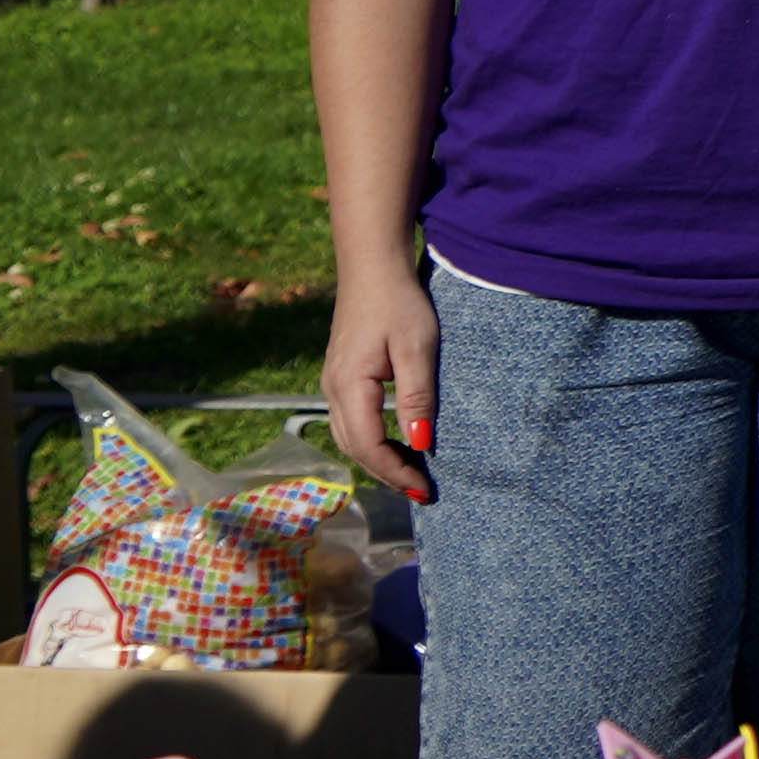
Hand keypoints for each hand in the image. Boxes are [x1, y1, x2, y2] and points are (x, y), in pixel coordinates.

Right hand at [325, 271, 439, 505]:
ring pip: (349, 436)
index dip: (395, 471)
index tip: (425, 488)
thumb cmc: (399, 304)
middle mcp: (332, 388)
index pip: (369, 445)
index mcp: (349, 386)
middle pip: (354, 447)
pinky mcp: (341, 375)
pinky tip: (398, 442)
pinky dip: (372, 440)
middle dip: (387, 472)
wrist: (372, 268)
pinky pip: (352, 420)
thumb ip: (417, 397)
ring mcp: (333, 382)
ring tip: (412, 472)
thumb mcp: (418, 349)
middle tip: (422, 489)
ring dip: (378, 458)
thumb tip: (420, 444)